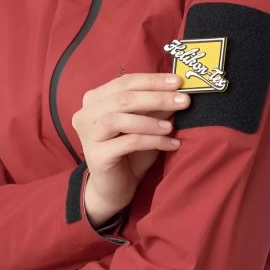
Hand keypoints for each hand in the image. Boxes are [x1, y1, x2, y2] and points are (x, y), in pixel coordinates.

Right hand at [72, 72, 190, 213]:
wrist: (114, 188)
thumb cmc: (129, 152)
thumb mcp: (145, 124)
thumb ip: (154, 107)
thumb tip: (177, 90)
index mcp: (95, 99)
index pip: (125, 82)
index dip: (152, 80)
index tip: (178, 81)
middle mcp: (86, 113)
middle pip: (122, 98)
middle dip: (156, 97)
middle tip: (183, 100)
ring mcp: (88, 135)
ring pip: (119, 119)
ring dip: (150, 120)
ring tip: (172, 126)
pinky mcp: (96, 155)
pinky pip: (128, 143)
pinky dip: (153, 141)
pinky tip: (171, 144)